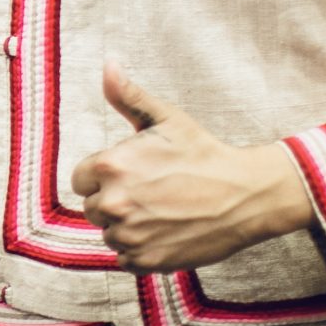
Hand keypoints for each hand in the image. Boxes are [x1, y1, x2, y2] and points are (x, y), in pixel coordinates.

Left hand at [69, 62, 311, 272]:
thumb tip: (108, 65)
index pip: (80, 180)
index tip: (131, 175)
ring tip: (160, 212)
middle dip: (115, 201)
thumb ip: (129, 96)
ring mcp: (129, 235)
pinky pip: (125, 258)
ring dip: (127, 227)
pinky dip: (140, 249)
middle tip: (150, 194)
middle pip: (93, 209)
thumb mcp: (166, 119)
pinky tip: (164, 232)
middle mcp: (113, 202)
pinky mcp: (146, 261)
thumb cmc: (204, 153)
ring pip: (109, 234)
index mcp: (109, 166)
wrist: (245, 194)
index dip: (103, 177)